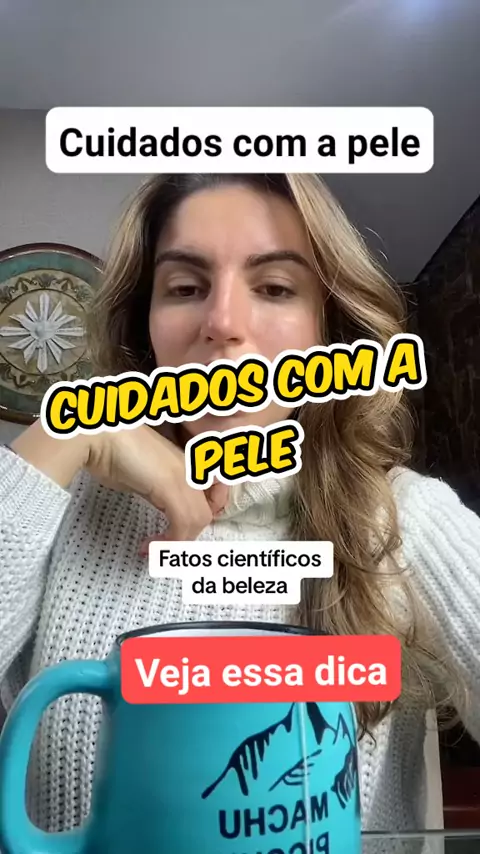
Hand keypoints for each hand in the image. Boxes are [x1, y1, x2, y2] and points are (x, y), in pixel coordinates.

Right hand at [11, 420, 228, 544]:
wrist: (97, 437)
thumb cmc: (111, 453)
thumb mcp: (142, 477)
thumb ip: (158, 492)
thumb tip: (161, 509)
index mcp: (186, 464)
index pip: (215, 495)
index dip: (202, 517)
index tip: (179, 533)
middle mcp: (189, 468)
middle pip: (207, 512)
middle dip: (187, 537)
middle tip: (164, 548)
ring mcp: (182, 475)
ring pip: (198, 520)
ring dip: (176, 543)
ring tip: (154, 550)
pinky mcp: (170, 485)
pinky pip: (182, 523)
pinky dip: (168, 541)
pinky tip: (149, 545)